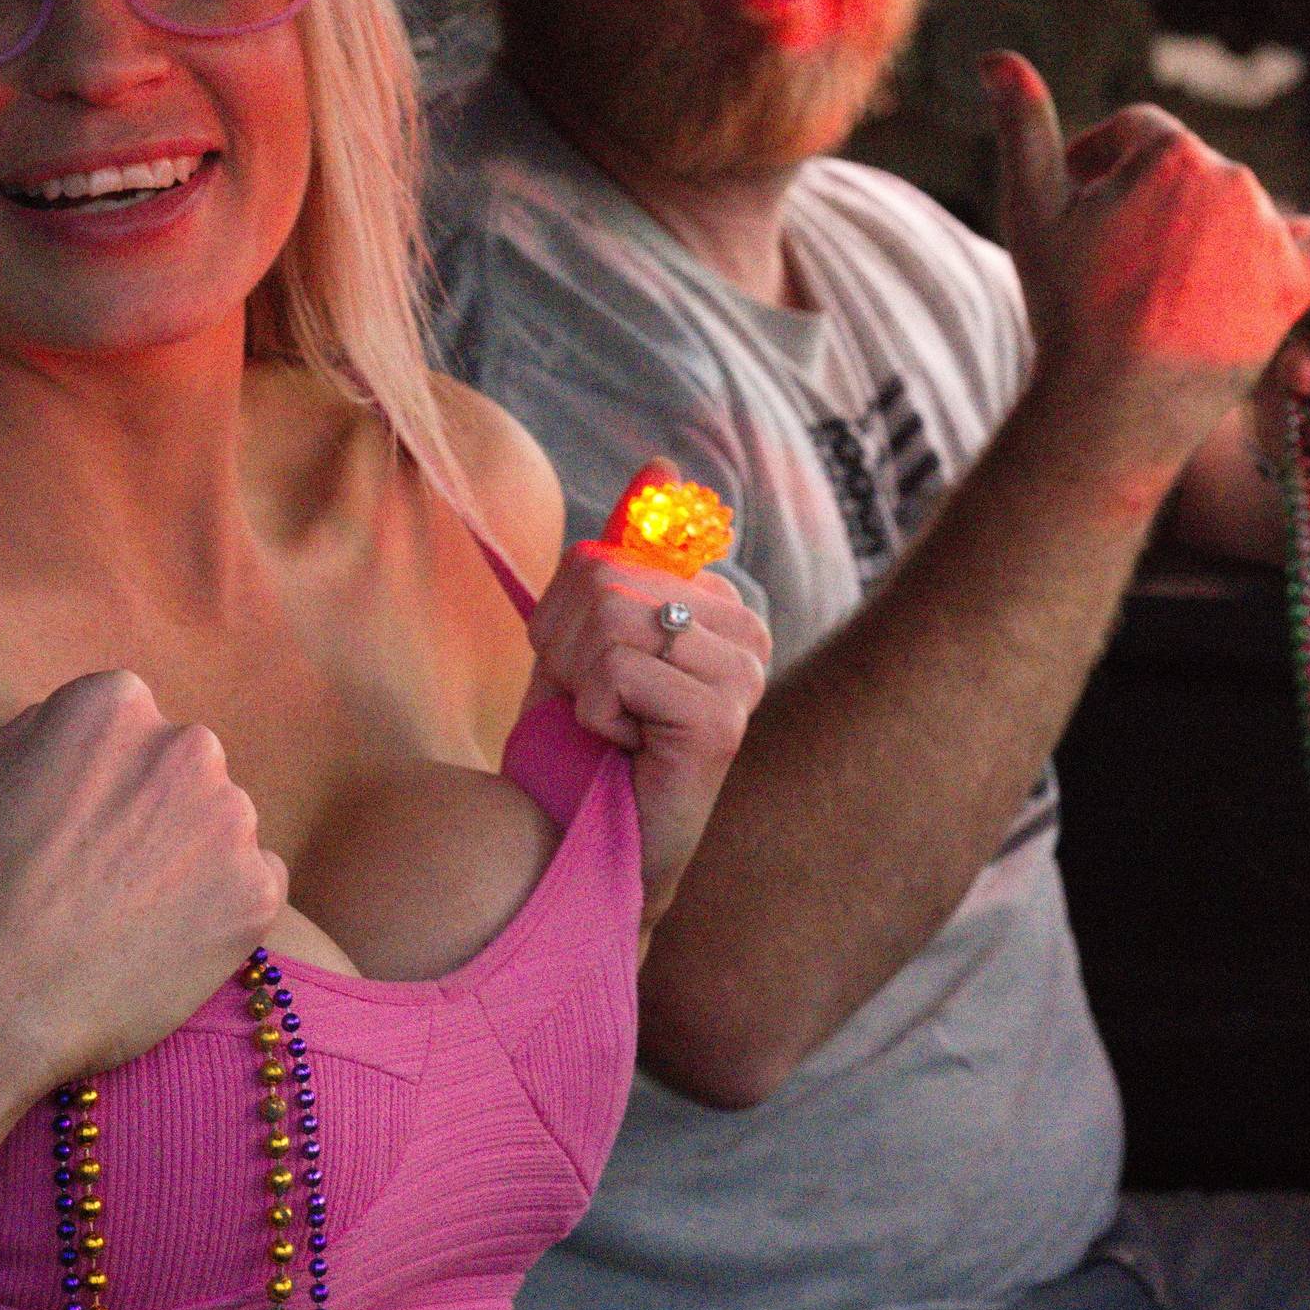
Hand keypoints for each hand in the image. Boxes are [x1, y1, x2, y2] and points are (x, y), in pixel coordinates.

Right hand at [0, 670, 288, 1110]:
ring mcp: (231, 820)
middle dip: (152, 809)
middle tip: (103, 873)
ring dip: (188, 857)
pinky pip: (251, 882)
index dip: (98, 777)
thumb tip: (64, 728)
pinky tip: (164, 939)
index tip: (75, 822)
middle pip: (182, 769)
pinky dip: (218, 907)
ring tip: (127, 914)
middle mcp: (187, 747)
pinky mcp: (258, 890)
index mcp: (114, 705)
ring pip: (220, 825)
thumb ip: (29, 729)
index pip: (127, 723)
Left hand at [524, 535, 772, 924]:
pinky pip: (621, 671)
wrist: (579, 846)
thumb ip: (621, 551)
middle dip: (567, 647)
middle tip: (590, 706)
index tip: (583, 669)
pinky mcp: (723, 720)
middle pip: (607, 577)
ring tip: (609, 728)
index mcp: (717, 604)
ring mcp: (742, 676)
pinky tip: (625, 749)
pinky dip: (597, 715)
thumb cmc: (580, 749)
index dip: (564, 613)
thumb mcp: (584, 635)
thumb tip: (665, 463)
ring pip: (613, 621)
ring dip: (580, 684)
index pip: (610, 550)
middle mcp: (745, 631)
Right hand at [983, 50, 1309, 473]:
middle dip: (1148, 205)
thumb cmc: (1066, 307)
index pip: (1137, 136)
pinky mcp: (1293, 287)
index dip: (1099, 166)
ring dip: (1201, 232)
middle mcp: (1232, 179)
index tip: (1076, 210)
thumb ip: (1022, 124)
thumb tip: (995, 55)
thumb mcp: (1030, 208)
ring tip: (1158, 287)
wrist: (1112, 405)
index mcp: (1171, 151)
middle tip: (1110, 264)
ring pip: (1235, 211)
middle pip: (1188, 173)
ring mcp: (1268, 234)